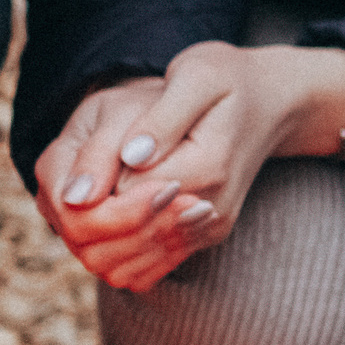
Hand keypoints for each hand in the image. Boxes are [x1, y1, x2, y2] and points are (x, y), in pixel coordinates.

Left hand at [35, 43, 344, 290]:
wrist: (269, 102)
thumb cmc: (225, 78)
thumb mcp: (195, 76)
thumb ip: (159, 120)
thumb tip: (129, 159)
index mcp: (206, 166)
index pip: (122, 199)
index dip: (90, 185)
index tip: (85, 157)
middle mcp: (209, 209)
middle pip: (119, 240)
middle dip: (81, 217)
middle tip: (75, 180)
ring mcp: (206, 230)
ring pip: (124, 265)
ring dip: (90, 238)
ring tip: (89, 193)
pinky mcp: (200, 240)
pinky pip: (142, 269)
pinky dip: (111, 250)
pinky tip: (106, 211)